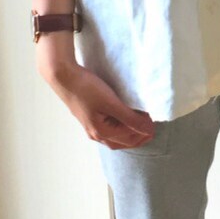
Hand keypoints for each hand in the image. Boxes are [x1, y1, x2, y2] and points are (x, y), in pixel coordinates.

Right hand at [39, 58, 157, 150]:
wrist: (64, 76)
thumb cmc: (87, 88)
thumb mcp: (112, 103)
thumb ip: (130, 118)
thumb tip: (147, 130)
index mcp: (102, 132)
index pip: (130, 138)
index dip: (144, 132)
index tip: (155, 122)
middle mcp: (95, 133)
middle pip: (123, 141)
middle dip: (138, 137)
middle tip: (152, 128)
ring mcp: (90, 127)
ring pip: (115, 137)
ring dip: (129, 133)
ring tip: (141, 125)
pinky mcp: (89, 118)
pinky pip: (108, 129)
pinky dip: (120, 128)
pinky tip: (123, 120)